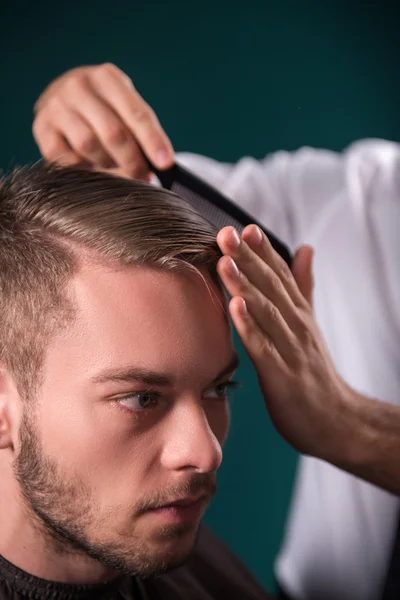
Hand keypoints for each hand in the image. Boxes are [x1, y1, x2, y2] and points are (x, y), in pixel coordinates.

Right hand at [33, 63, 173, 179]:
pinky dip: (83, 167)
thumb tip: (161, 163)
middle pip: (113, 133)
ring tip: (115, 166)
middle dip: (133, 160)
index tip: (165, 164)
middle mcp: (78, 86)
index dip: (152, 141)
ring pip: (89, 146)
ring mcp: (56, 106)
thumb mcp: (126, 108)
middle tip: (144, 176)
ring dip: (107, 163)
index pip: (136, 113)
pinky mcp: (41, 127)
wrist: (64, 99)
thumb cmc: (106, 109)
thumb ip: (142, 131)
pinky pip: (67, 159)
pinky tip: (90, 165)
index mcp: (107, 77)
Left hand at [216, 225, 352, 459]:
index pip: (280, 274)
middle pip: (270, 285)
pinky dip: (249, 327)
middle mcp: (296, 324)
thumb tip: (304, 248)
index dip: (263, 250)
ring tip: (225, 261)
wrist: (336, 420)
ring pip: (265, 311)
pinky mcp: (282, 374)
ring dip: (244, 284)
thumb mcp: (309, 323)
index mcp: (298, 312)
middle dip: (248, 258)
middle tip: (226, 234)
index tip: (243, 227)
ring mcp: (290, 348)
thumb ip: (302, 286)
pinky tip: (235, 307)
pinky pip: (263, 347)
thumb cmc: (314, 371)